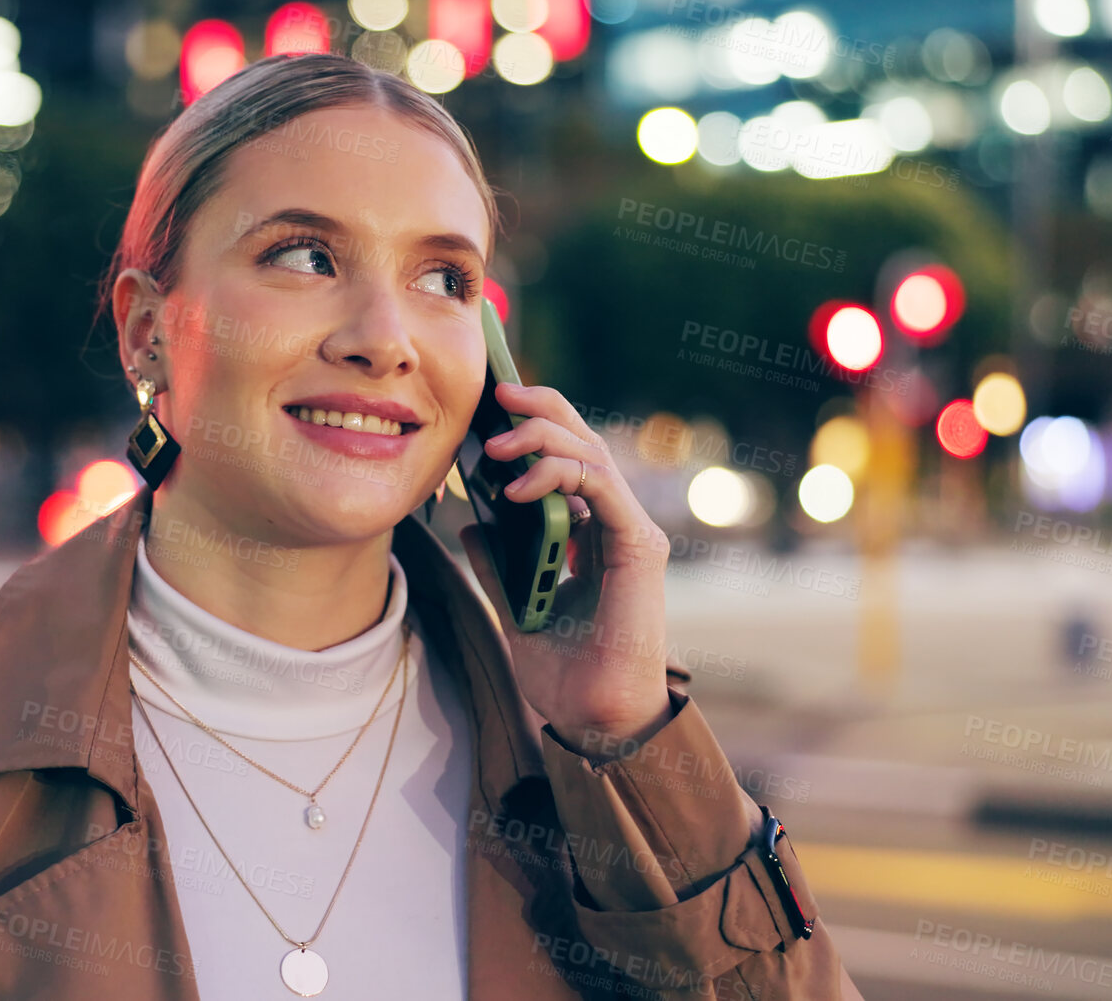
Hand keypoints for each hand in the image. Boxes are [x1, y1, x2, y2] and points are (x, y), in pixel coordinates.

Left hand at [458, 381, 674, 755]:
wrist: (594, 718)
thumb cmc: (565, 672)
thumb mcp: (515, 605)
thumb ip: (497, 564)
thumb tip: (471, 525)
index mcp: (592, 534)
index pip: (568, 459)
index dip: (535, 426)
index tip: (489, 410)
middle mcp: (616, 525)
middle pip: (584, 443)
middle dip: (540, 411)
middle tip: (497, 395)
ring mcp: (631, 532)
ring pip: (593, 455)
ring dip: (541, 439)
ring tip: (496, 448)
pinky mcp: (640, 546)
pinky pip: (601, 489)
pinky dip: (560, 476)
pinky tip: (519, 488)